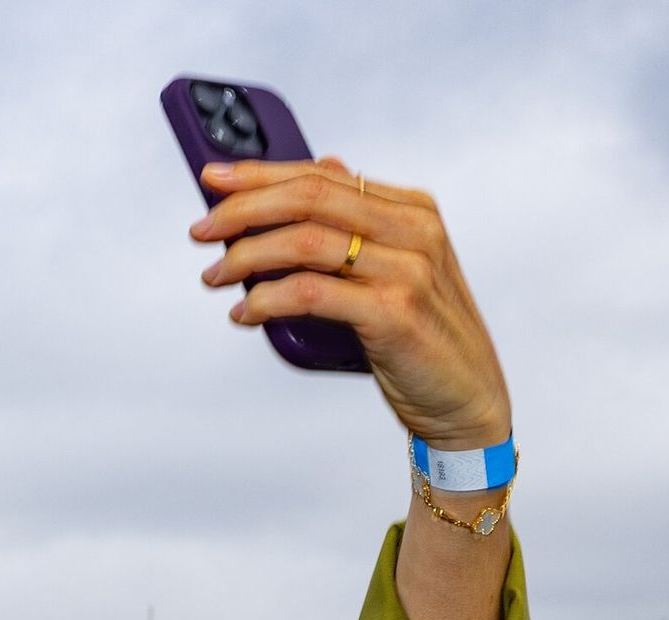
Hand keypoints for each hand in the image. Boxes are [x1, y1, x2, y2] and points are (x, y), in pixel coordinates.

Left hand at [191, 157, 510, 453]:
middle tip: (201, 230)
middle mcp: (414, 230)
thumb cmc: (421, 337)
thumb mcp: (393, 268)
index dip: (261, 173)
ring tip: (216, 277)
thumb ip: (358, 224)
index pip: (322, 176)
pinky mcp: (394, 313)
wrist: (467, 398)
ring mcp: (408, 270)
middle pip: (309, 198)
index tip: (212, 181)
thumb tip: (320, 171)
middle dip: (243, 209)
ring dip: (246, 257)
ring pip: (304, 242)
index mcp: (411, 210)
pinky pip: (311, 293)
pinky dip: (268, 300)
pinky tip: (246, 311)